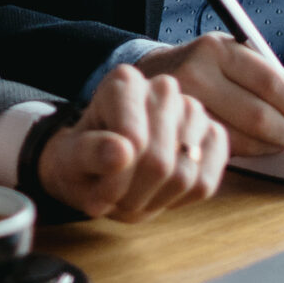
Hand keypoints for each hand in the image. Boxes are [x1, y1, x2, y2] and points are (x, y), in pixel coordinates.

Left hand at [35, 65, 229, 221]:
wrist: (104, 165)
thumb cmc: (85, 158)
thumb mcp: (69, 159)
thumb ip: (88, 153)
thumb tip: (122, 152)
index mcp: (124, 82)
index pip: (133, 141)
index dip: (115, 180)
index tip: (98, 191)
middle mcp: (163, 87)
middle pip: (159, 162)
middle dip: (133, 195)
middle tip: (115, 198)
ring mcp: (193, 110)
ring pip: (184, 175)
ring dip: (155, 200)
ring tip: (134, 193)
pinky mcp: (214, 136)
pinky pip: (206, 182)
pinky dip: (180, 200)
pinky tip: (160, 191)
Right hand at [135, 36, 283, 157]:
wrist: (154, 76)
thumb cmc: (207, 66)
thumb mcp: (239, 55)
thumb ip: (279, 75)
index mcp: (217, 49)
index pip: (270, 82)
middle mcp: (197, 74)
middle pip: (259, 115)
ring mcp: (185, 107)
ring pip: (246, 139)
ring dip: (275, 145)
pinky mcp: (180, 134)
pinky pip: (228, 150)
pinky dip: (253, 151)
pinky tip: (259, 144)